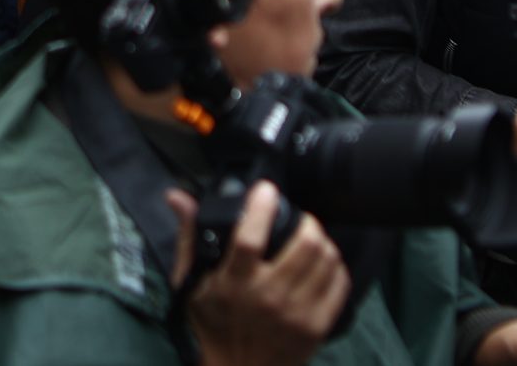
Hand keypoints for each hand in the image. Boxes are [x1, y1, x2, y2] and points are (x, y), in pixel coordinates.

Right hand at [171, 182, 348, 365]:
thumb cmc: (213, 325)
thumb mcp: (192, 283)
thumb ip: (189, 237)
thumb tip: (177, 196)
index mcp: (234, 284)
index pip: (250, 239)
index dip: (261, 208)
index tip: (266, 190)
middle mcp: (268, 297)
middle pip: (304, 245)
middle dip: (306, 221)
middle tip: (300, 218)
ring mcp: (297, 314)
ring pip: (326, 259)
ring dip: (321, 240)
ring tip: (312, 239)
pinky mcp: (317, 327)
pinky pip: (339, 283)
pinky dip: (335, 266)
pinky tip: (323, 264)